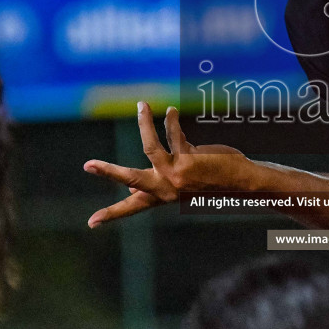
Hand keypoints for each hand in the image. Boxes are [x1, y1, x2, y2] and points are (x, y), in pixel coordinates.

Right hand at [83, 103, 245, 227]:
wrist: (240, 183)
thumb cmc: (209, 182)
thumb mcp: (181, 188)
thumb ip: (156, 184)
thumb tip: (127, 186)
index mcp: (162, 196)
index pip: (132, 207)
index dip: (110, 214)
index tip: (91, 223)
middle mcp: (166, 188)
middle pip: (130, 178)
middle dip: (108, 171)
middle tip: (88, 165)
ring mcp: (177, 174)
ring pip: (150, 146)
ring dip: (144, 123)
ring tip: (142, 105)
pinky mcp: (189, 160)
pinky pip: (174, 134)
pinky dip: (171, 121)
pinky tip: (171, 112)